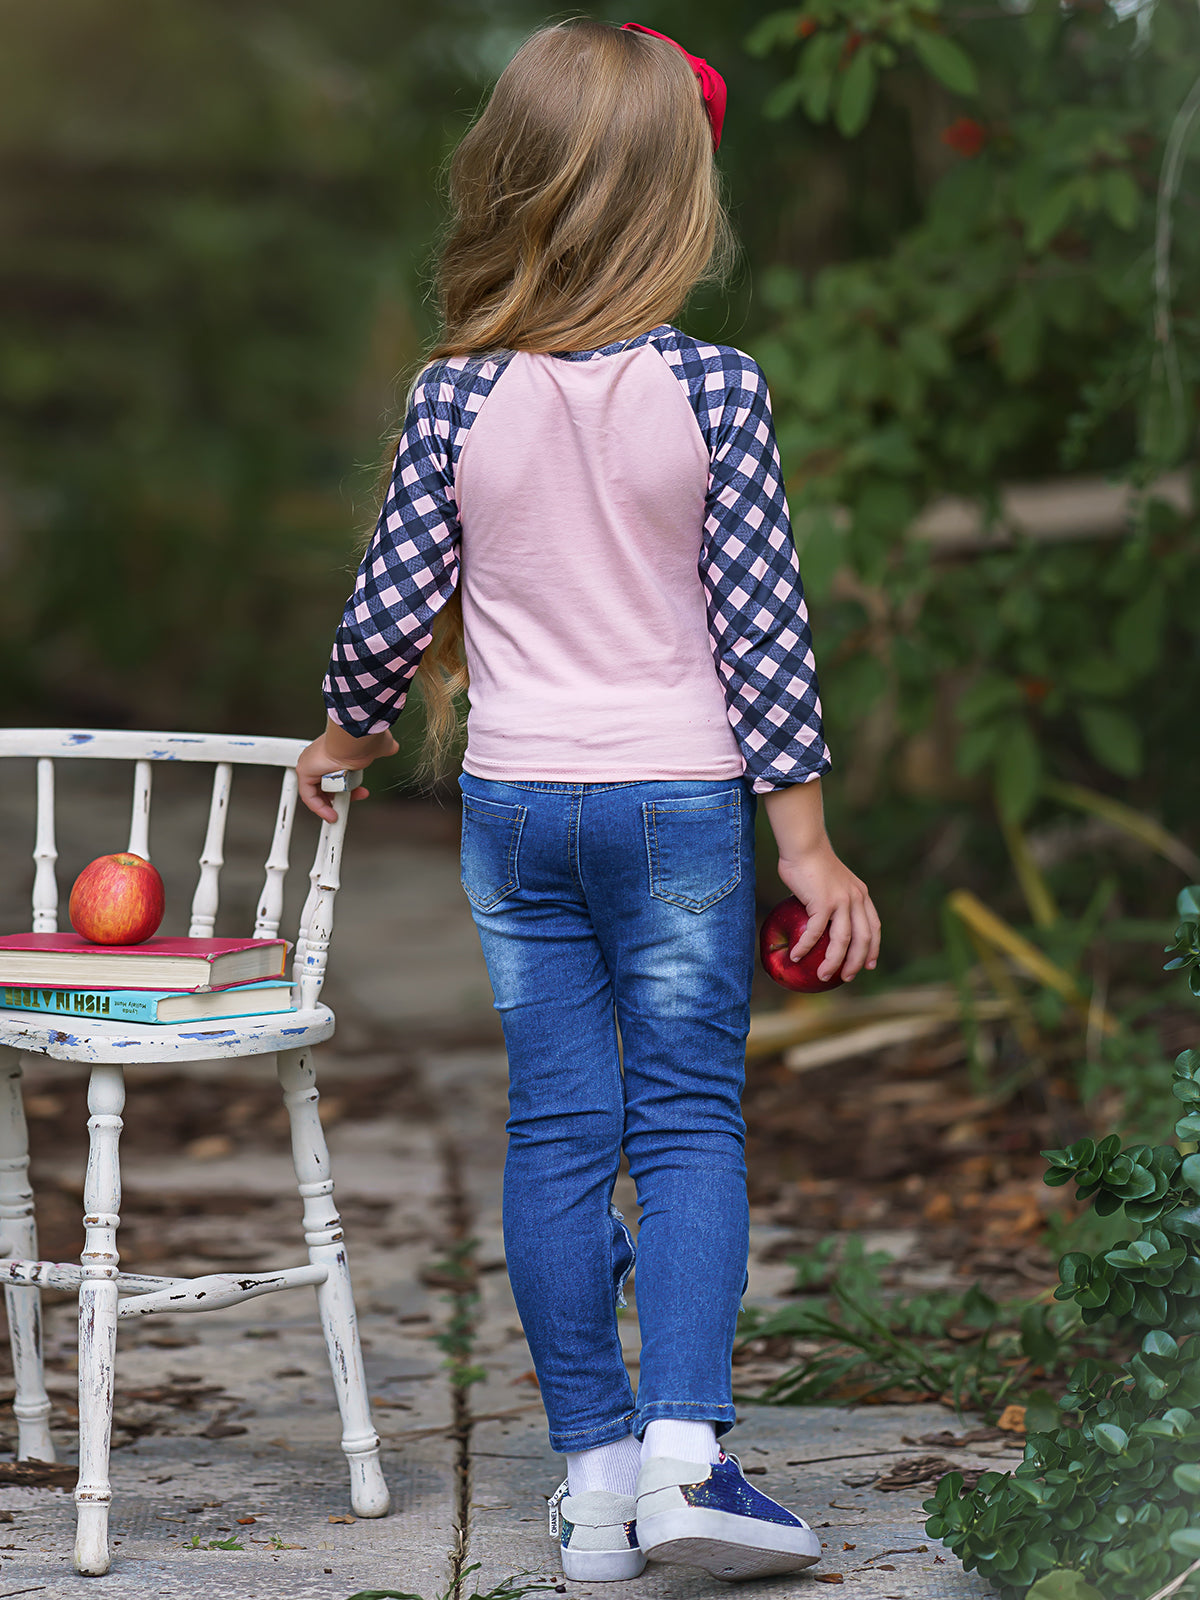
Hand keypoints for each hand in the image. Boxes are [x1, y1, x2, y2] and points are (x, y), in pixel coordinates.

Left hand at [296, 728, 397, 822]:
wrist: (355, 740)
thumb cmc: (364, 740)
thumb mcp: (375, 748)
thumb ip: (382, 748)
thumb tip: (391, 747)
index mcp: (335, 749)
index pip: (338, 774)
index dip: (350, 786)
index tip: (360, 792)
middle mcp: (320, 756)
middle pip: (328, 785)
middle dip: (343, 796)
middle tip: (354, 802)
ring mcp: (310, 763)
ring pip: (319, 791)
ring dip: (334, 803)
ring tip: (343, 812)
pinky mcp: (304, 771)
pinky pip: (309, 796)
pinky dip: (319, 808)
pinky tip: (332, 816)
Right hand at [775, 842, 880, 982]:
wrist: (804, 845)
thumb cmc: (810, 862)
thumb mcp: (831, 882)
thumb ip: (832, 899)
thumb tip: (820, 919)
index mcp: (861, 894)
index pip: (874, 927)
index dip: (873, 948)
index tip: (869, 965)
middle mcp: (855, 899)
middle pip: (862, 939)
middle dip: (856, 963)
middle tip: (846, 977)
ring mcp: (841, 901)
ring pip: (842, 941)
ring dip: (833, 962)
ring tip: (822, 976)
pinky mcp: (822, 903)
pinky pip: (815, 933)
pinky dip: (806, 947)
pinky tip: (796, 956)